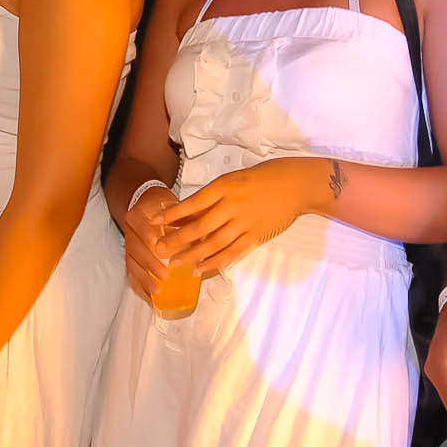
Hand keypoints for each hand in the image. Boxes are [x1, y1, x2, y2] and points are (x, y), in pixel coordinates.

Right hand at [122, 185, 176, 296]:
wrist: (146, 205)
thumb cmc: (164, 208)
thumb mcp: (173, 207)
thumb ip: (186, 219)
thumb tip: (206, 234)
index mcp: (139, 215)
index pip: (141, 225)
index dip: (147, 234)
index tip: (155, 243)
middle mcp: (130, 230)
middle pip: (136, 249)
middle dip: (149, 264)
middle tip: (163, 275)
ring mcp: (128, 245)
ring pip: (132, 264)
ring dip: (144, 279)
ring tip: (156, 290)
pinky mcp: (130, 257)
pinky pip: (132, 273)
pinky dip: (140, 286)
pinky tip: (149, 297)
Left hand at [154, 159, 304, 273]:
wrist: (294, 184)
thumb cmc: (260, 178)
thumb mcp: (233, 179)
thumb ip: (213, 196)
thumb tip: (187, 214)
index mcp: (223, 187)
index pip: (191, 203)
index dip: (171, 214)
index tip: (153, 221)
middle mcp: (231, 205)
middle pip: (199, 227)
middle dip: (176, 239)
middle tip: (158, 248)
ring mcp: (244, 222)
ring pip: (213, 243)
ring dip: (192, 255)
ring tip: (174, 262)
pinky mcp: (256, 235)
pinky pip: (232, 252)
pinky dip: (215, 262)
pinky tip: (200, 268)